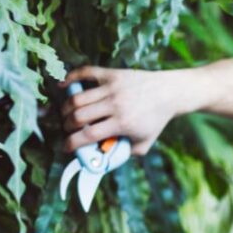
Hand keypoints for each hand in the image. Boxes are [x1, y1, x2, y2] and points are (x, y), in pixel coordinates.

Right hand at [60, 65, 183, 155]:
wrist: (169, 93)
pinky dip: (70, 78)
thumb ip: (123, 154)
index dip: (72, 143)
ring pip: (78, 98)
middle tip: (69, 129)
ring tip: (67, 114)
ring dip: (67, 108)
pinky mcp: (112, 74)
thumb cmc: (155, 121)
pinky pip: (85, 73)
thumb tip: (101, 159)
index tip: (66, 147)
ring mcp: (113, 87)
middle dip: (68, 125)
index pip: (88, 135)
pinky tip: (64, 87)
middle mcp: (116, 105)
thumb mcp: (143, 144)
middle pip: (79, 116)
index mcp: (123, 123)